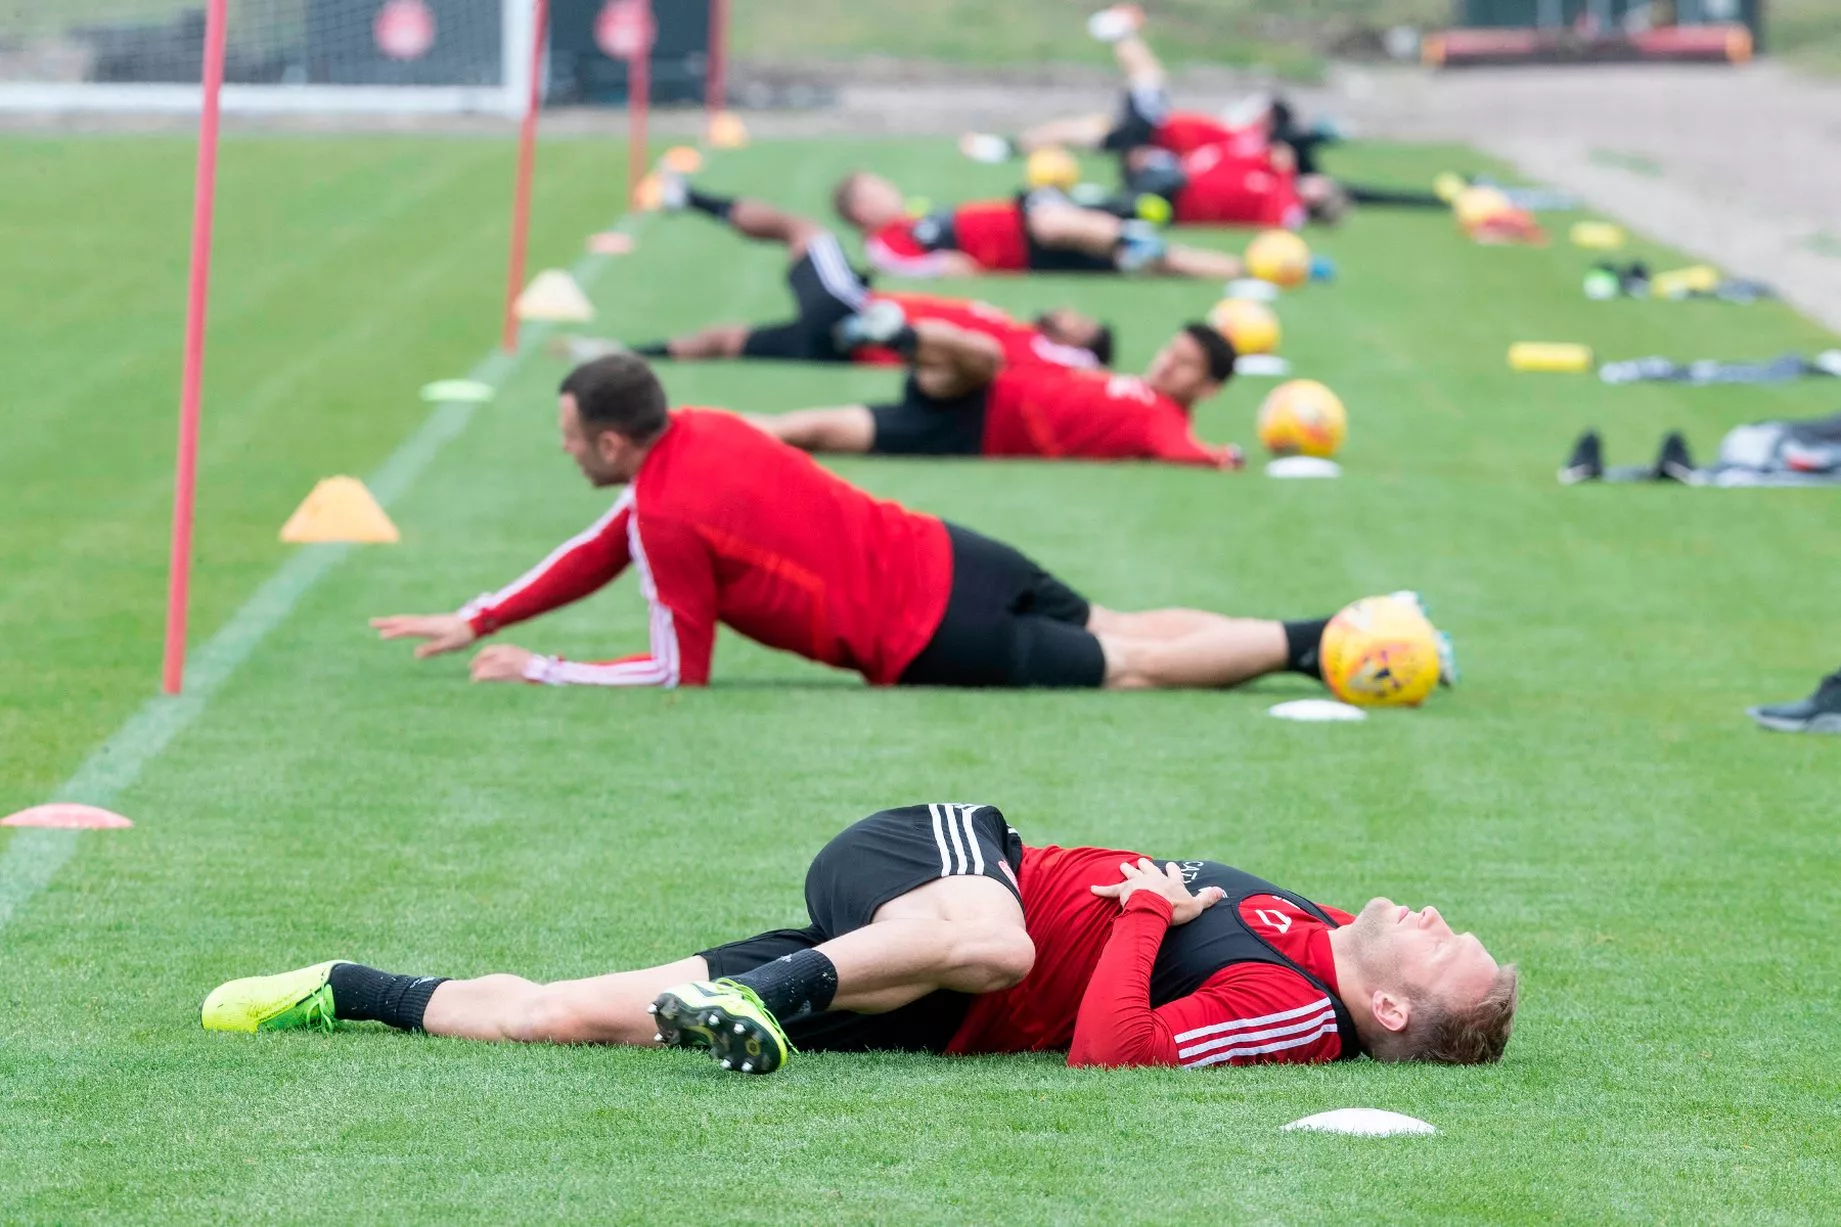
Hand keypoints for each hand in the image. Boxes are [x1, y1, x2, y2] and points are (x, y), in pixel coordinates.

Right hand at [370, 613, 476, 658]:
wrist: (475, 623)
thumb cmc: (463, 636)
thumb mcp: (449, 645)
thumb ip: (433, 649)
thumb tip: (416, 654)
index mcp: (429, 628)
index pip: (408, 630)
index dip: (395, 632)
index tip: (381, 635)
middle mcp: (426, 622)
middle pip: (403, 621)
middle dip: (387, 622)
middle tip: (371, 622)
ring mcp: (428, 621)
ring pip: (407, 620)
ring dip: (393, 621)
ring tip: (380, 623)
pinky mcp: (431, 622)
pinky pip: (413, 621)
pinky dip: (403, 622)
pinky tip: (401, 625)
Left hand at [470, 644, 538, 682]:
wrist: (538, 668)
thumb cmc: (528, 661)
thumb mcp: (515, 652)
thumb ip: (504, 654)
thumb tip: (491, 660)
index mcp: (506, 648)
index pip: (488, 651)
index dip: (479, 656)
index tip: (475, 661)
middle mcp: (503, 655)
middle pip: (484, 659)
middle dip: (476, 663)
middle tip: (472, 668)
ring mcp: (503, 664)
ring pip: (485, 668)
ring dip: (478, 672)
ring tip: (474, 677)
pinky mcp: (504, 673)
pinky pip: (489, 675)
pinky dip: (481, 677)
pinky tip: (477, 680)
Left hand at [1091, 858, 1225, 925]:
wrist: (1156, 907)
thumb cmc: (1176, 909)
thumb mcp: (1196, 905)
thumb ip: (1207, 898)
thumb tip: (1220, 891)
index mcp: (1171, 882)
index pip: (1173, 873)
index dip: (1173, 870)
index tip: (1172, 866)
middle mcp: (1154, 878)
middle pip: (1149, 868)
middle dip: (1145, 866)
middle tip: (1141, 861)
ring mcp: (1138, 883)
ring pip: (1131, 873)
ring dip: (1127, 870)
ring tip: (1124, 865)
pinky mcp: (1124, 891)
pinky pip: (1111, 890)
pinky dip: (1102, 889)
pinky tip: (1092, 888)